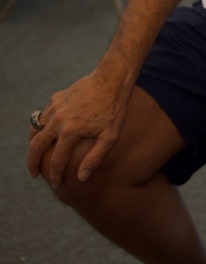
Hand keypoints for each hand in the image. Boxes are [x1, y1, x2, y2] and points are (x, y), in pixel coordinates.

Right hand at [26, 72, 129, 186]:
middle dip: (32, 163)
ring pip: (36, 130)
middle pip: (36, 147)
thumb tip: (81, 178)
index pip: (56, 160)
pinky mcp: (56, 98)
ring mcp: (55, 107)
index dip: (55, 175)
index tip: (56, 184)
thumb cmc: (114, 109)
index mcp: (70, 132)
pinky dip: (42, 126)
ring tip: (36, 155)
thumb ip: (94, 159)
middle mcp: (57, 120)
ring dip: (34, 144)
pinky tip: (48, 132)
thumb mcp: (110, 137)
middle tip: (33, 174)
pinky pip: (43, 115)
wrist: (112, 80)